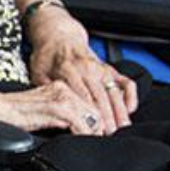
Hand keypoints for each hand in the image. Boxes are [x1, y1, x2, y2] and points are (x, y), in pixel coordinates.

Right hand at [0, 80, 111, 135]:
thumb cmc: (12, 113)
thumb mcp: (41, 111)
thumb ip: (58, 115)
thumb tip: (74, 128)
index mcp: (59, 88)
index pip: (89, 103)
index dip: (98, 119)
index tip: (102, 132)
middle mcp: (63, 89)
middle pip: (94, 108)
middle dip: (102, 125)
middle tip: (106, 138)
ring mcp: (60, 97)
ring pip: (90, 114)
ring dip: (96, 130)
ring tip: (99, 141)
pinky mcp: (55, 108)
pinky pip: (79, 122)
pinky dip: (85, 133)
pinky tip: (85, 140)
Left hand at [26, 16, 137, 132]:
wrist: (58, 37)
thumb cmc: (47, 57)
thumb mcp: (38, 72)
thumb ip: (45, 89)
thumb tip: (49, 108)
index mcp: (69, 69)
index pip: (82, 94)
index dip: (89, 112)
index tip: (92, 127)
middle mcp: (88, 68)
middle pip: (101, 96)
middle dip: (107, 116)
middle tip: (110, 133)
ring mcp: (101, 68)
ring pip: (114, 91)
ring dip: (120, 110)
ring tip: (122, 126)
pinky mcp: (109, 68)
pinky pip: (125, 81)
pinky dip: (130, 94)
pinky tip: (131, 108)